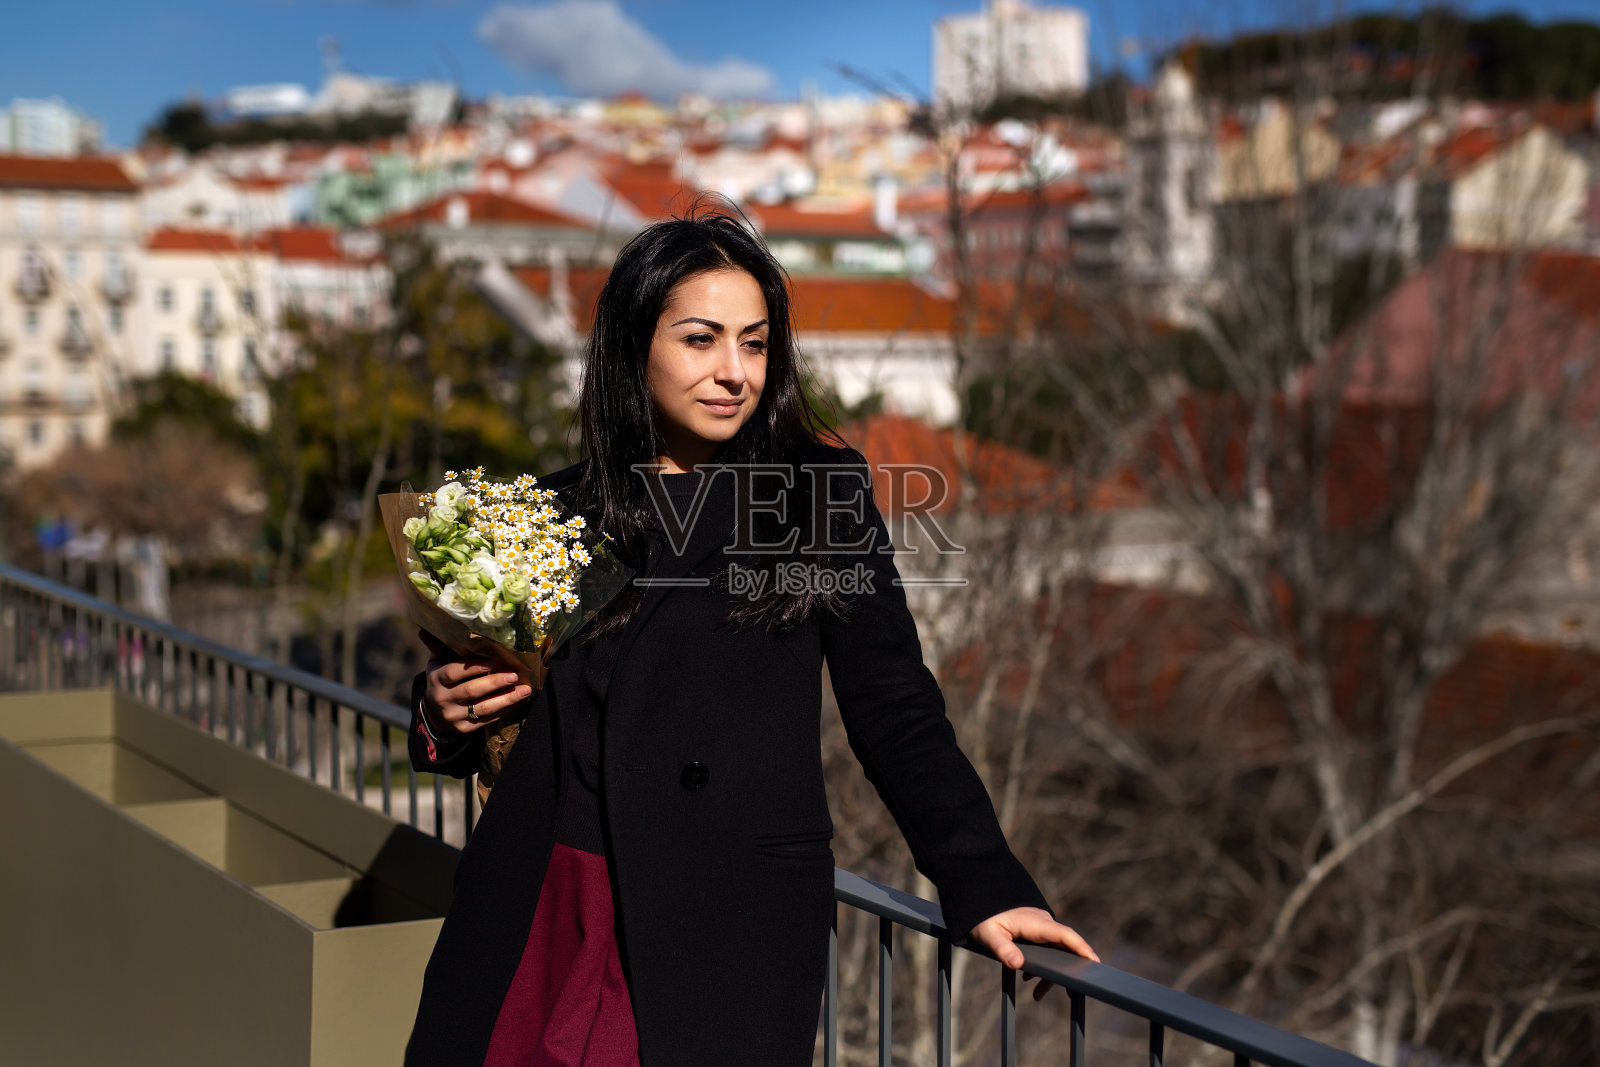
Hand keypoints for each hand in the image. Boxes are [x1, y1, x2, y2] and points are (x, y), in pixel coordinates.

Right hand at [418, 629, 532, 735]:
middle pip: (471, 691)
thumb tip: (426, 628)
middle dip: (494, 683)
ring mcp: (453, 716)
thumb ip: (439, 646)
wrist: (434, 712)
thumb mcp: (437, 662)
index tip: (490, 661)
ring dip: (506, 699)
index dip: (472, 667)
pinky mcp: (464, 729)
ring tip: (525, 691)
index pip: (453, 672)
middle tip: (514, 675)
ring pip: (483, 709)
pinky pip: (487, 720)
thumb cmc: (442, 679)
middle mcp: (443, 698)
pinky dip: (505, 710)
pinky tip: (519, 701)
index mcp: (436, 679)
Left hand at [969, 907, 1098, 1001]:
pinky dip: (1040, 966)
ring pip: (1053, 952)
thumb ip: (1003, 949)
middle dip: (1069, 970)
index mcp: (1036, 922)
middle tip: (1071, 993)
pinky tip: (1029, 980)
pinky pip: (1044, 950)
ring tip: (1037, 996)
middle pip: (1064, 948)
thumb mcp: (988, 934)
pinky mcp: (1034, 930)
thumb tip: (1017, 964)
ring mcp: (1039, 926)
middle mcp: (1042, 923)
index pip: (1065, 935)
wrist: (978, 897)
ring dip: (1048, 973)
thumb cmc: (983, 916)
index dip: (1081, 948)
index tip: (1094, 962)